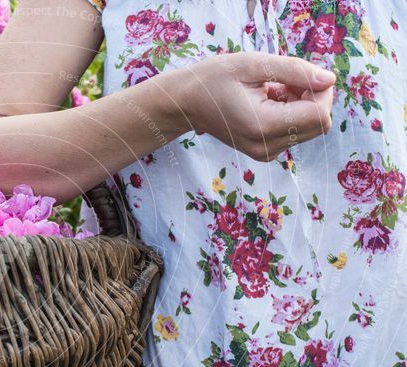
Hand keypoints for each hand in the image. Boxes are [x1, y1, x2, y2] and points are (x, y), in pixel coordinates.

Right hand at [177, 52, 334, 161]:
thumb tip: (329, 80)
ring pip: (310, 127)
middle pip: (319, 124)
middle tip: (283, 81)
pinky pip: (295, 132)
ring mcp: (265, 153)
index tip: (298, 75)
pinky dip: (290, 112)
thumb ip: (295, 70)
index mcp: (262, 127)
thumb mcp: (254, 64)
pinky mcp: (265, 152)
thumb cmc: (214, 79)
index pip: (320, 115)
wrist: (185, 103)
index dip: (320, 91)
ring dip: (300, 104)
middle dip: (311, 97)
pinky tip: (267, 101)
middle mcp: (266, 147)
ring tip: (271, 90)